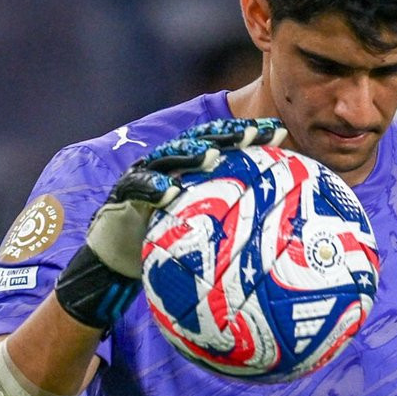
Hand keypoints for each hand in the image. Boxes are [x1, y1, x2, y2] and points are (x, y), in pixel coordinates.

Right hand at [55, 118, 286, 329]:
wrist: (117, 261)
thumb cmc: (165, 246)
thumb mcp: (203, 233)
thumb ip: (231, 224)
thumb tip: (278, 235)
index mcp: (192, 170)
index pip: (225, 147)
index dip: (250, 137)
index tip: (279, 134)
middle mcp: (170, 165)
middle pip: (202, 143)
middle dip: (228, 136)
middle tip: (254, 134)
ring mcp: (146, 176)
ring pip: (169, 158)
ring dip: (190, 154)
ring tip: (211, 154)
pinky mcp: (124, 194)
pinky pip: (139, 188)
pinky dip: (153, 187)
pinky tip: (170, 190)